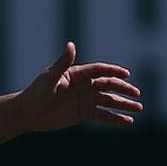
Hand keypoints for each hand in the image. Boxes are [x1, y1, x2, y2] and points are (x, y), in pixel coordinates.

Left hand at [19, 42, 142, 131]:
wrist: (28, 113)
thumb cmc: (36, 93)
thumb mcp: (50, 78)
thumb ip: (63, 63)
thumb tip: (71, 44)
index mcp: (76, 74)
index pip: (99, 70)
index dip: (113, 71)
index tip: (127, 74)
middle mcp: (83, 85)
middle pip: (108, 85)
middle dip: (123, 89)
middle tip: (136, 94)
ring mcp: (85, 99)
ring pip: (109, 101)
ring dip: (124, 104)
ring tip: (138, 109)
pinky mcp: (84, 114)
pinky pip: (103, 115)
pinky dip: (116, 118)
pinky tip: (128, 121)